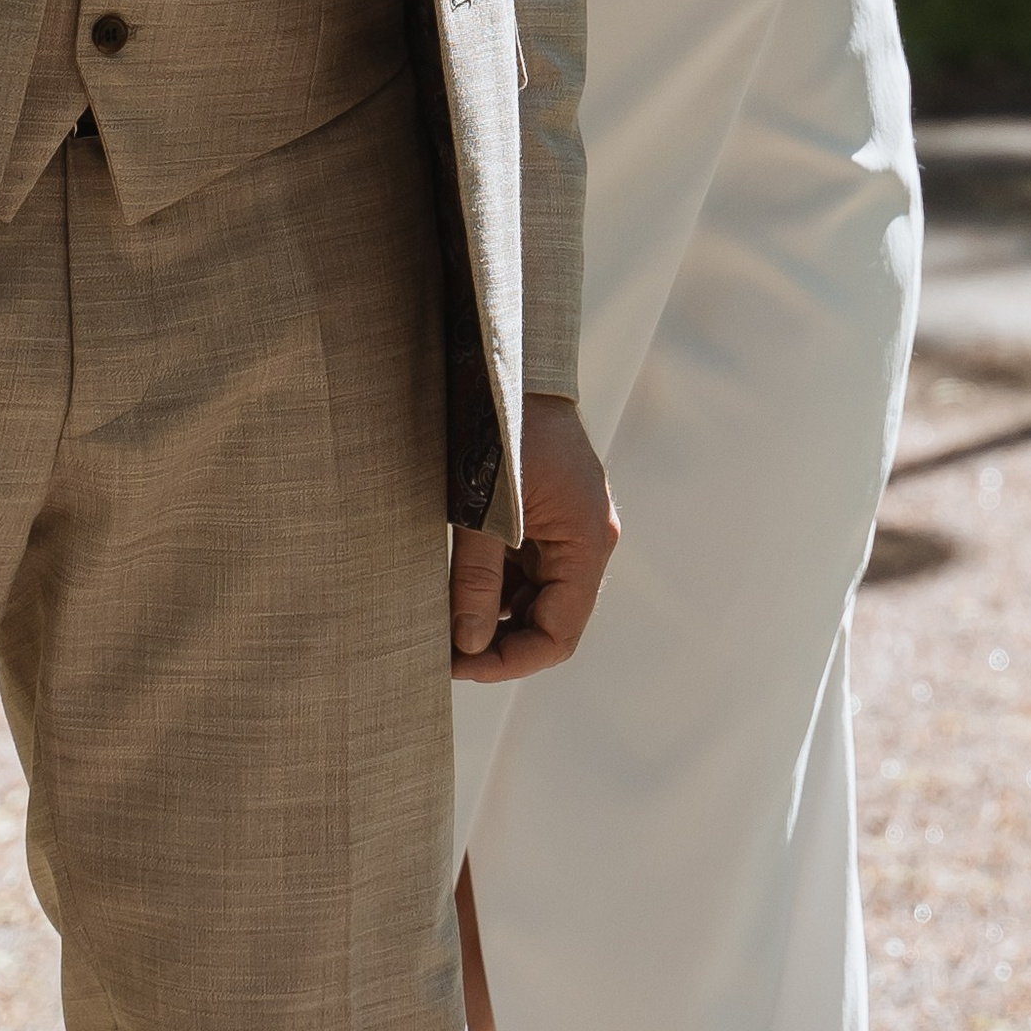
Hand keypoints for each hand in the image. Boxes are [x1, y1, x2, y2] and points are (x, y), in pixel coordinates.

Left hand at [450, 395, 618, 681]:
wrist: (512, 363)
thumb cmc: (501, 430)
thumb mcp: (481, 512)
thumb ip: (476, 582)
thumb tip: (466, 646)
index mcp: (587, 543)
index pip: (558, 636)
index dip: (510, 662)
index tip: (457, 667)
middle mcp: (590, 541)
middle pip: (551, 620)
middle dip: (498, 640)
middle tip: (440, 650)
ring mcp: (573, 526)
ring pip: (537, 596)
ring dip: (494, 613)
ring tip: (441, 617)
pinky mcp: (554, 513)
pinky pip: (530, 567)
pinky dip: (496, 583)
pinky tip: (457, 583)